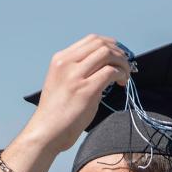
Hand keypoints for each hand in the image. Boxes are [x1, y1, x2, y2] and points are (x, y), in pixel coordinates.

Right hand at [20, 34, 131, 153]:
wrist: (46, 132)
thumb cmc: (56, 112)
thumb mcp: (63, 83)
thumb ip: (80, 72)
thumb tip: (105, 68)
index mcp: (60, 60)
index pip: (91, 40)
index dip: (110, 44)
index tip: (118, 55)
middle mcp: (66, 63)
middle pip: (100, 43)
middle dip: (118, 51)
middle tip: (126, 65)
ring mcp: (75, 76)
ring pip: (107, 54)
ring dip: (121, 62)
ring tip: (125, 75)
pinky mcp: (85, 89)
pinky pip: (110, 72)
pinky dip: (120, 74)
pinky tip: (121, 82)